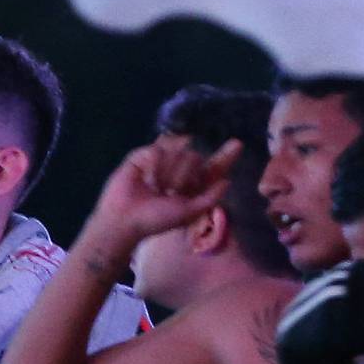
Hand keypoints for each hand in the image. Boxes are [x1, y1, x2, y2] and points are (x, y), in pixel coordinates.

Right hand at [82, 136, 242, 260]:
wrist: (125, 218)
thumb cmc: (156, 220)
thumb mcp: (188, 212)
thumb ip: (210, 198)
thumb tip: (227, 181)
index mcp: (191, 185)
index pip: (212, 167)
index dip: (225, 156)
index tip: (238, 143)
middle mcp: (178, 170)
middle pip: (195, 157)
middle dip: (183, 175)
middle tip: (169, 192)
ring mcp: (161, 161)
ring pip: (178, 152)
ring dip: (167, 173)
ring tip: (154, 188)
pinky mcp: (144, 154)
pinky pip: (160, 150)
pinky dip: (155, 166)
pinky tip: (145, 178)